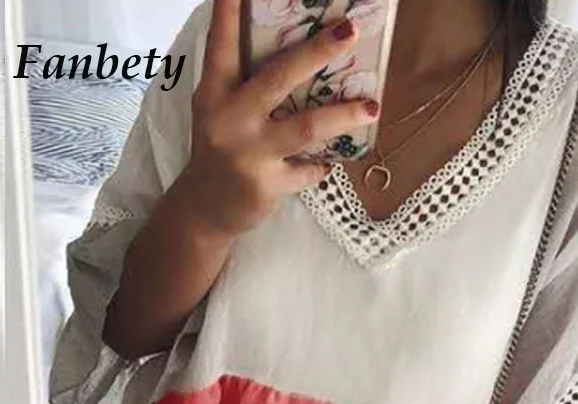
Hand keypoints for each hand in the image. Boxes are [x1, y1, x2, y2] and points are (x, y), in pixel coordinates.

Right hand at [179, 0, 379, 238]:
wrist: (205, 209)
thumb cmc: (221, 150)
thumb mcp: (219, 112)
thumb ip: (245, 85)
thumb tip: (298, 55)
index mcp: (215, 93)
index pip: (222, 45)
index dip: (229, 12)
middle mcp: (229, 119)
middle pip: (278, 77)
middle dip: (317, 51)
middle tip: (349, 30)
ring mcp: (249, 154)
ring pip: (307, 128)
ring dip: (344, 115)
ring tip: (373, 107)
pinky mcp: (267, 185)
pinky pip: (310, 169)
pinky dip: (324, 164)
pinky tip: (333, 160)